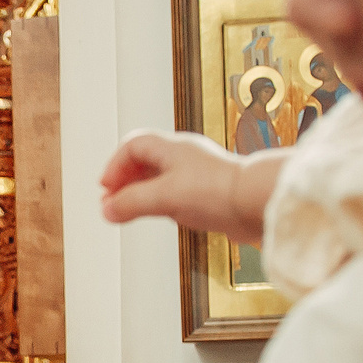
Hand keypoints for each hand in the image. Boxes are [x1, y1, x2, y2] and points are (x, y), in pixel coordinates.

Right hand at [99, 131, 285, 244]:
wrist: (257, 203)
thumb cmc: (218, 191)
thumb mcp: (164, 198)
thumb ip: (132, 203)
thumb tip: (107, 210)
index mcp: (171, 148)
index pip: (132, 146)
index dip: (115, 166)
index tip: (106, 188)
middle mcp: (184, 156)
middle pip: (145, 160)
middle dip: (125, 180)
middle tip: (113, 201)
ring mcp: (197, 174)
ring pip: (160, 178)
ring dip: (142, 192)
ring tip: (131, 210)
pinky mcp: (209, 192)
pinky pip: (177, 192)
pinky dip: (162, 202)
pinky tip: (163, 216)